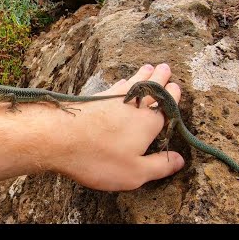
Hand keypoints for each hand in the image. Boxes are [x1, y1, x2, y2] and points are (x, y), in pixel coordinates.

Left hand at [49, 63, 184, 190]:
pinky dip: (122, 83)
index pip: (166, 106)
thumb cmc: (98, 158)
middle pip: (151, 89)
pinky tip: (122, 81)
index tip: (176, 86)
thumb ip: (159, 166)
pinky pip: (114, 87)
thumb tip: (180, 160)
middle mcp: (133, 106)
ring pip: (133, 83)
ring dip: (142, 75)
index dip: (172, 96)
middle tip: (165, 67)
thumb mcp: (134, 173)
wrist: (58, 137)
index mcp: (148, 123)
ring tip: (148, 67)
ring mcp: (112, 99)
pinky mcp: (95, 98)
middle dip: (160, 78)